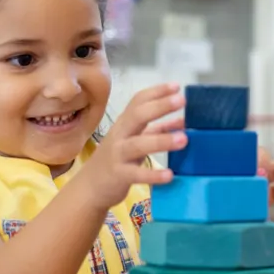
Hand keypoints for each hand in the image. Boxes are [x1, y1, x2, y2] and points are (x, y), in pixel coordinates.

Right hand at [78, 83, 184, 209]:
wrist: (90, 187)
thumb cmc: (117, 160)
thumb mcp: (136, 141)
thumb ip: (158, 130)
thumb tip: (183, 120)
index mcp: (125, 124)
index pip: (138, 101)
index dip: (156, 92)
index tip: (176, 86)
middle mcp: (120, 135)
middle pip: (137, 116)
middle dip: (159, 106)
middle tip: (181, 100)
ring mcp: (118, 155)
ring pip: (138, 144)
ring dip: (162, 140)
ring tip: (184, 138)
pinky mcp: (119, 176)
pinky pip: (137, 174)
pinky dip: (153, 175)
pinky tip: (169, 175)